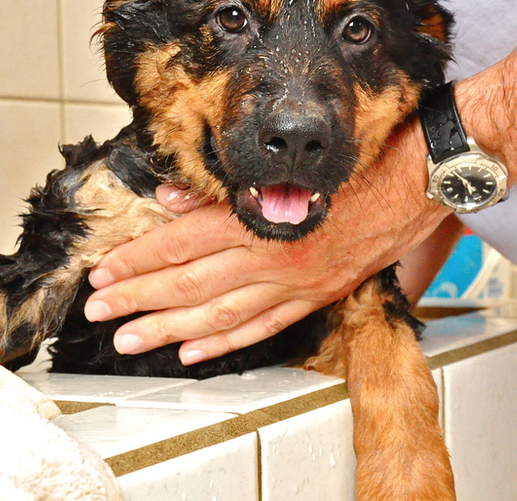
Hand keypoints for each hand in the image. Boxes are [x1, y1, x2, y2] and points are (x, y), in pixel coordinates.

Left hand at [84, 118, 449, 363]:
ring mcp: (296, 283)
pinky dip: (226, 344)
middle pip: (191, 283)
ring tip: (131, 338)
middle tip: (99, 311)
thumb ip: (225, 191)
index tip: (104, 271)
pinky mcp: (316, 296)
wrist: (418, 180)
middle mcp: (274, 257)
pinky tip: (193, 353)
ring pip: (221, 314)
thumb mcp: (288, 166)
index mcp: (263, 219)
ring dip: (170, 329)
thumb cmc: (355, 163)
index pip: (182, 243)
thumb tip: (173, 201)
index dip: (138, 258)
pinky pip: (265, 327)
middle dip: (139, 298)